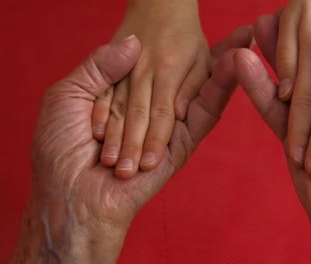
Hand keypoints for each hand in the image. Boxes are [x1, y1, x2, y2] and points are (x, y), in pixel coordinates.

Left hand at [13, 27, 252, 262]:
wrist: (69, 195)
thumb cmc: (59, 146)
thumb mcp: (69, 95)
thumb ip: (100, 67)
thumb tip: (132, 44)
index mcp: (123, 97)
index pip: (158, 63)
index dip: (178, 42)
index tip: (198, 20)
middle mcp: (150, 111)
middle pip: (187, 75)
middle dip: (215, 52)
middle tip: (245, 29)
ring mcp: (168, 128)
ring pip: (201, 92)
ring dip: (228, 66)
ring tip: (251, 39)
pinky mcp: (180, 146)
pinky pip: (204, 116)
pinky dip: (222, 90)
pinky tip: (239, 66)